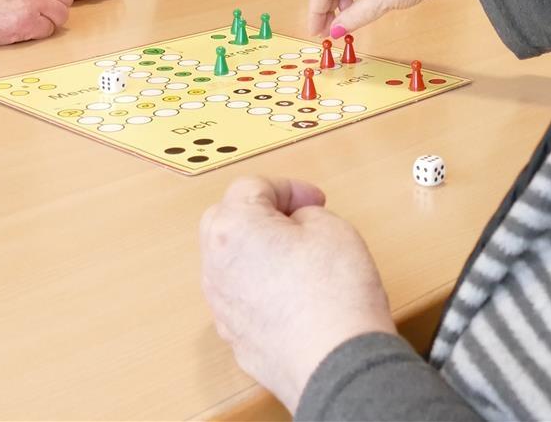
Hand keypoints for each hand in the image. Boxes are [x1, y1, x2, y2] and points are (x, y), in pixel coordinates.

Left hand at [200, 177, 395, 410]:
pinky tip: (294, 296)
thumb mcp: (332, 226)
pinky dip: (261, 289)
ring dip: (258, 252)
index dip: (289, 188)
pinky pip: (242, 298)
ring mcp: (220, 306)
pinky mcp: (234, 337)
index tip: (314, 200)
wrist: (336, 363)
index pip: (252, 187)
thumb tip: (296, 225)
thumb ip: (306, 214)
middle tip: (299, 220)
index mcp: (232, 227)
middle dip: (261, 214)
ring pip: (231, 263)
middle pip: (228, 221)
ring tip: (299, 259)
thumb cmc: (334, 293)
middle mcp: (214, 266)